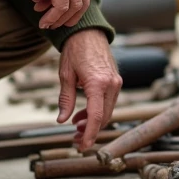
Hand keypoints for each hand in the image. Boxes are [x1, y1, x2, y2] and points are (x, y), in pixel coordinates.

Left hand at [56, 30, 121, 150]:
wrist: (88, 32)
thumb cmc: (74, 51)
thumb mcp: (65, 75)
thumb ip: (65, 99)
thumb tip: (62, 121)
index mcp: (97, 83)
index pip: (96, 116)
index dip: (90, 135)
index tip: (83, 147)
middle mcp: (111, 84)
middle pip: (103, 117)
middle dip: (90, 131)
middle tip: (75, 139)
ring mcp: (116, 82)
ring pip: (107, 111)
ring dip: (93, 122)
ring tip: (77, 127)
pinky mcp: (116, 81)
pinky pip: (108, 102)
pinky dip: (98, 111)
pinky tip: (84, 114)